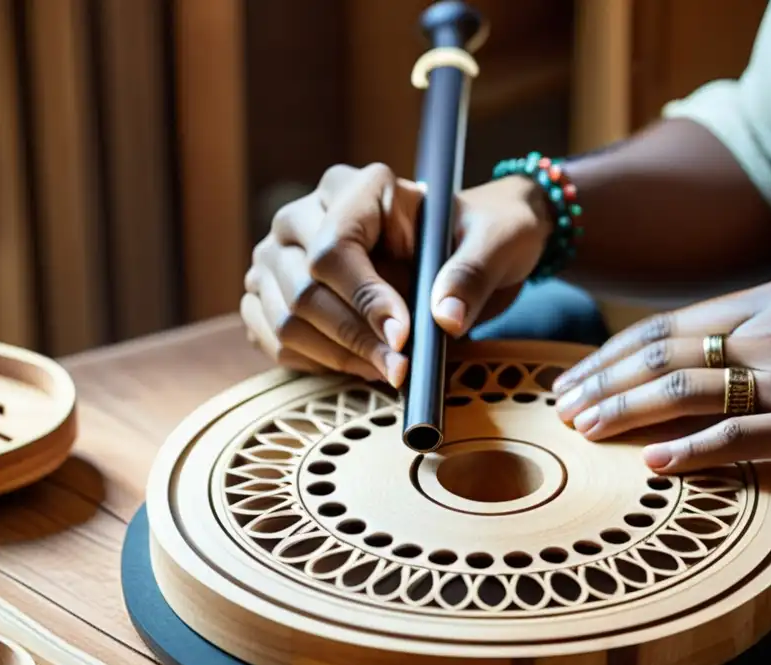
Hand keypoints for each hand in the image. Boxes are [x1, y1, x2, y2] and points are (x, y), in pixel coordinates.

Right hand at [242, 164, 552, 385]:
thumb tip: (444, 318)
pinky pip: (273, 339)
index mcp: (361, 188)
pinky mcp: (272, 292)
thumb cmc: (482, 237)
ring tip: (390, 369)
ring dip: (339, 357)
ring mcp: (281, 254)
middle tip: (402, 369)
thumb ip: (471, 274)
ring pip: (286, 319)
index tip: (403, 337)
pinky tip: (361, 366)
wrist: (465, 250)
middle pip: (305, 288)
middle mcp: (307, 215)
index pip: (334, 248)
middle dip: (356, 339)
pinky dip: (316, 363)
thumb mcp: (498, 244)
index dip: (364, 299)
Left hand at [551, 276, 770, 483]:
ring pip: (684, 388)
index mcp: (766, 302)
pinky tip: (653, 463)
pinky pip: (736, 436)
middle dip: (603, 381)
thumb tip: (697, 357)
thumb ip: (756, 332)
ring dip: (626, 410)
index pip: (666, 324)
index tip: (578, 375)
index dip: (613, 352)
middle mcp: (769, 332)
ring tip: (586, 430)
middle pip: (661, 352)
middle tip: (562, 406)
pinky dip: (688, 449)